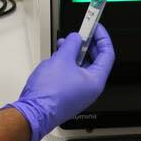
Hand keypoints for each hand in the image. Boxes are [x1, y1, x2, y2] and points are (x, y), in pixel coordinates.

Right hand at [6, 25, 114, 140]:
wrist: (33, 113)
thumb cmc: (49, 92)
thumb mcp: (62, 59)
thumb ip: (72, 44)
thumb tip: (76, 38)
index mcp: (95, 81)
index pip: (107, 54)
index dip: (102, 38)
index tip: (96, 27)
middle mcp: (90, 88)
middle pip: (95, 60)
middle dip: (87, 44)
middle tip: (81, 32)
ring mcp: (79, 93)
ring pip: (82, 67)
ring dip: (74, 52)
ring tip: (64, 43)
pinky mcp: (68, 95)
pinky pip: (72, 74)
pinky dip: (67, 63)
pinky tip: (57, 57)